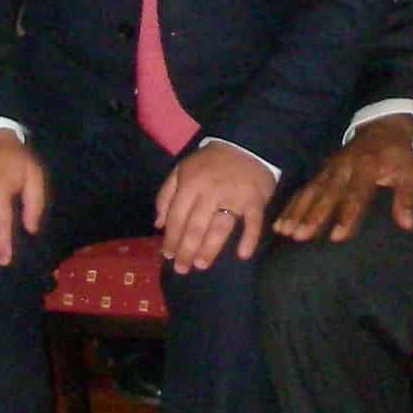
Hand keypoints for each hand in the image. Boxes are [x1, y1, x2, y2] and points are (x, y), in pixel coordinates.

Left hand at [154, 141, 277, 273]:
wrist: (246, 143)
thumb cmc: (210, 162)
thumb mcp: (182, 169)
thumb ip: (166, 194)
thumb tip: (158, 224)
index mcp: (190, 183)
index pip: (177, 217)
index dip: (171, 238)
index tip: (167, 256)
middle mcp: (210, 191)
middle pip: (195, 227)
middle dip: (186, 250)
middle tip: (182, 269)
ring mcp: (234, 196)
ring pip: (219, 227)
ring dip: (209, 249)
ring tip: (201, 264)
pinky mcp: (255, 200)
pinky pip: (252, 222)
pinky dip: (249, 238)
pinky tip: (242, 254)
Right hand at [273, 114, 412, 243]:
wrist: (382, 128)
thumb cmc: (398, 156)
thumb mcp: (410, 172)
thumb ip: (407, 197)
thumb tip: (408, 224)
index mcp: (367, 166)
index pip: (356, 193)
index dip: (346, 215)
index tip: (337, 236)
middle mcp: (344, 166)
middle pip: (327, 193)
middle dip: (313, 215)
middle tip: (301, 235)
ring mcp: (330, 168)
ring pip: (311, 191)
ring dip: (296, 211)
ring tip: (285, 231)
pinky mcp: (321, 172)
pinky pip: (304, 189)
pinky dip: (291, 206)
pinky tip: (279, 223)